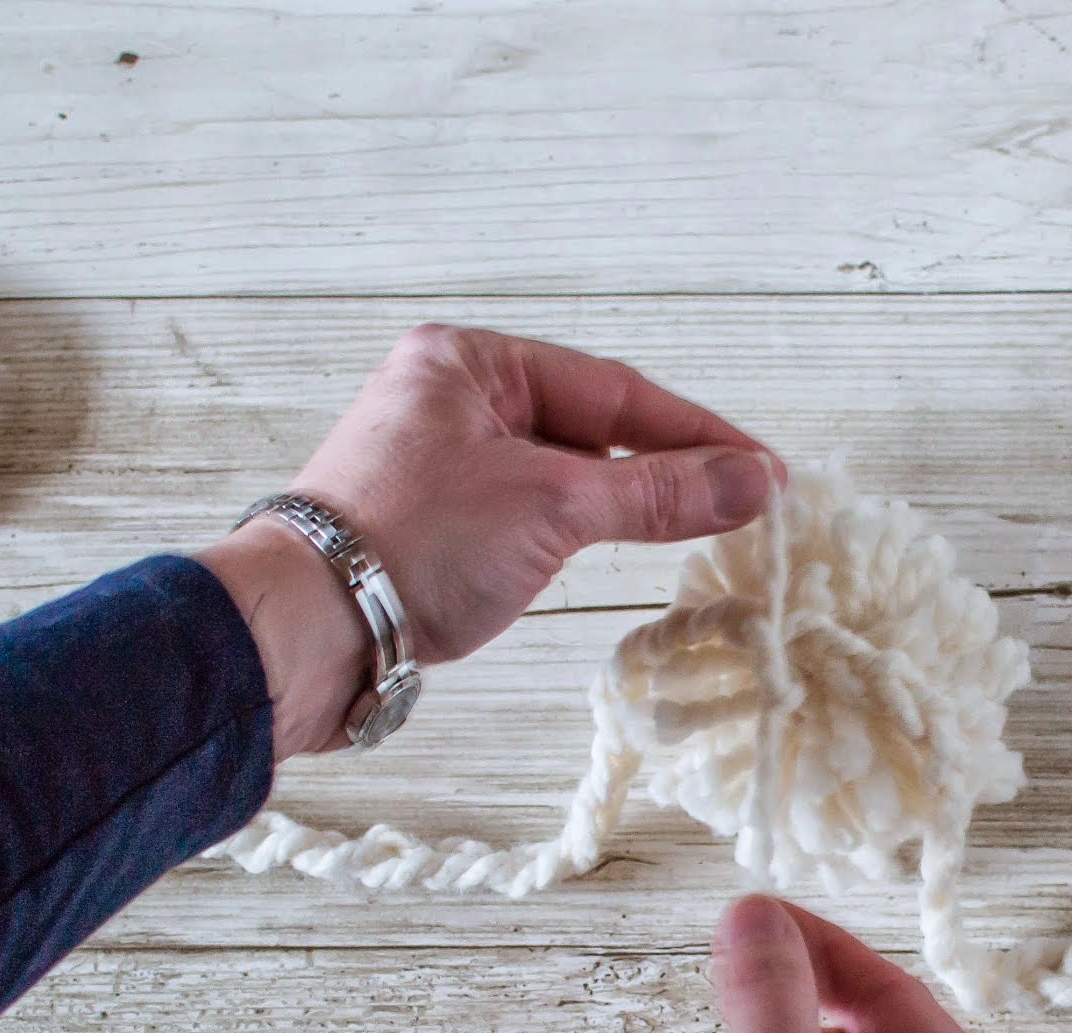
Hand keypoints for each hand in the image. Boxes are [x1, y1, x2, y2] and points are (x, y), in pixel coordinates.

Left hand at [197, 324, 778, 756]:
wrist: (307, 633)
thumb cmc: (411, 545)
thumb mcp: (553, 507)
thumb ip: (659, 491)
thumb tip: (755, 482)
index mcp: (467, 362)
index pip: (613, 388)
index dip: (698, 431)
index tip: (764, 470)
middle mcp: (449, 399)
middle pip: (589, 427)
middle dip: (664, 464)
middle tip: (740, 503)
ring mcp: (437, 463)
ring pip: (559, 473)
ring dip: (620, 502)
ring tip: (691, 528)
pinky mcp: (430, 523)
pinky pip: (525, 512)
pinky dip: (574, 530)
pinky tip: (606, 551)